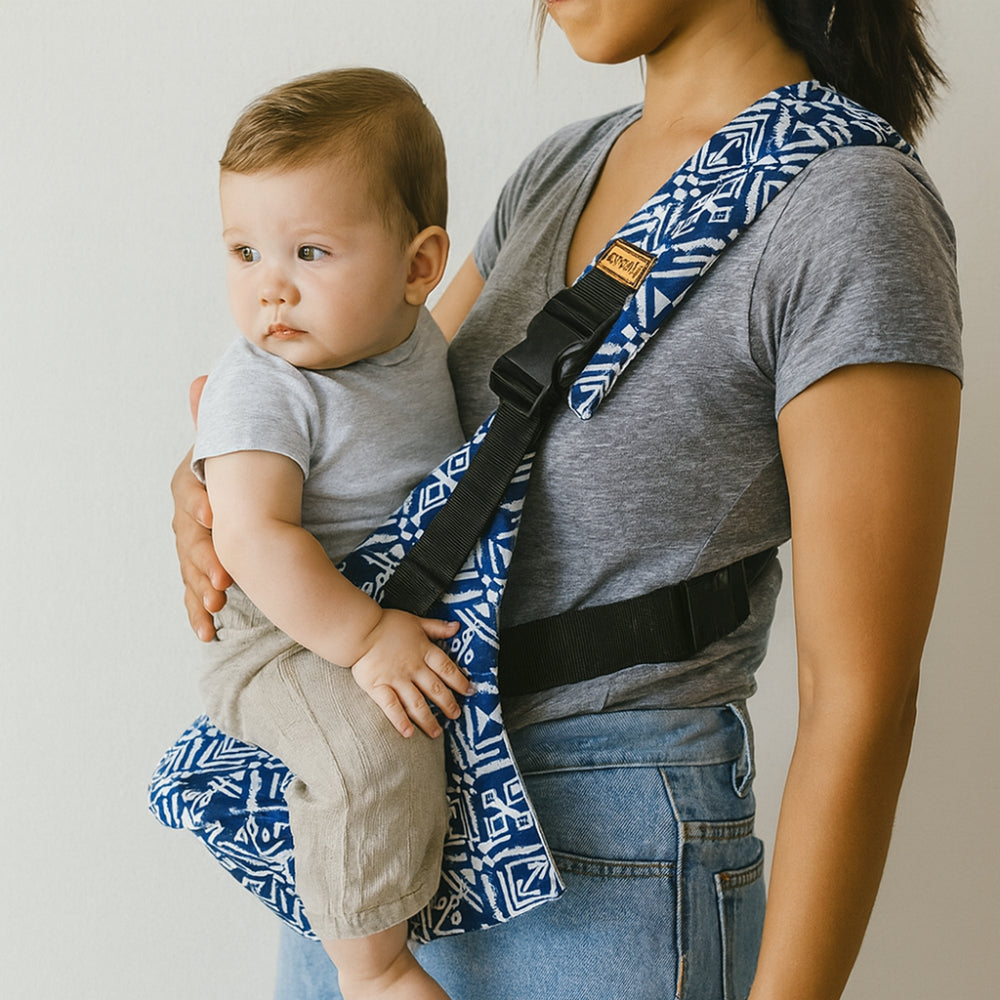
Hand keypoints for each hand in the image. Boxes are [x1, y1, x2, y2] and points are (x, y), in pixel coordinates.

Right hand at [172, 376, 231, 640]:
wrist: (246, 487)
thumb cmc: (238, 462)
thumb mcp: (230, 441)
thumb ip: (216, 419)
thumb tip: (199, 381)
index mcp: (193, 484)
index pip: (189, 493)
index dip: (199, 503)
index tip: (215, 515)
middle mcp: (188, 516)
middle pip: (189, 538)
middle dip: (204, 557)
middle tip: (223, 575)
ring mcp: (194, 545)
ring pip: (191, 568)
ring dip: (201, 586)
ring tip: (218, 603)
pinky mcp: (204, 570)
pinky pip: (195, 592)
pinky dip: (199, 612)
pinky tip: (207, 632)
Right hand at [351, 611, 470, 737]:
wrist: (358, 629)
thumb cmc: (385, 624)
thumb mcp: (415, 621)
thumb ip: (436, 627)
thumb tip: (456, 627)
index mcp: (424, 651)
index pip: (447, 669)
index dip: (460, 681)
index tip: (470, 692)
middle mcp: (413, 667)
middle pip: (436, 689)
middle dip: (448, 704)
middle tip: (456, 716)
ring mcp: (397, 679)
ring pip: (417, 703)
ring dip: (428, 719)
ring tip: (436, 732)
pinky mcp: (379, 687)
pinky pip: (392, 707)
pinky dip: (400, 721)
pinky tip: (408, 733)